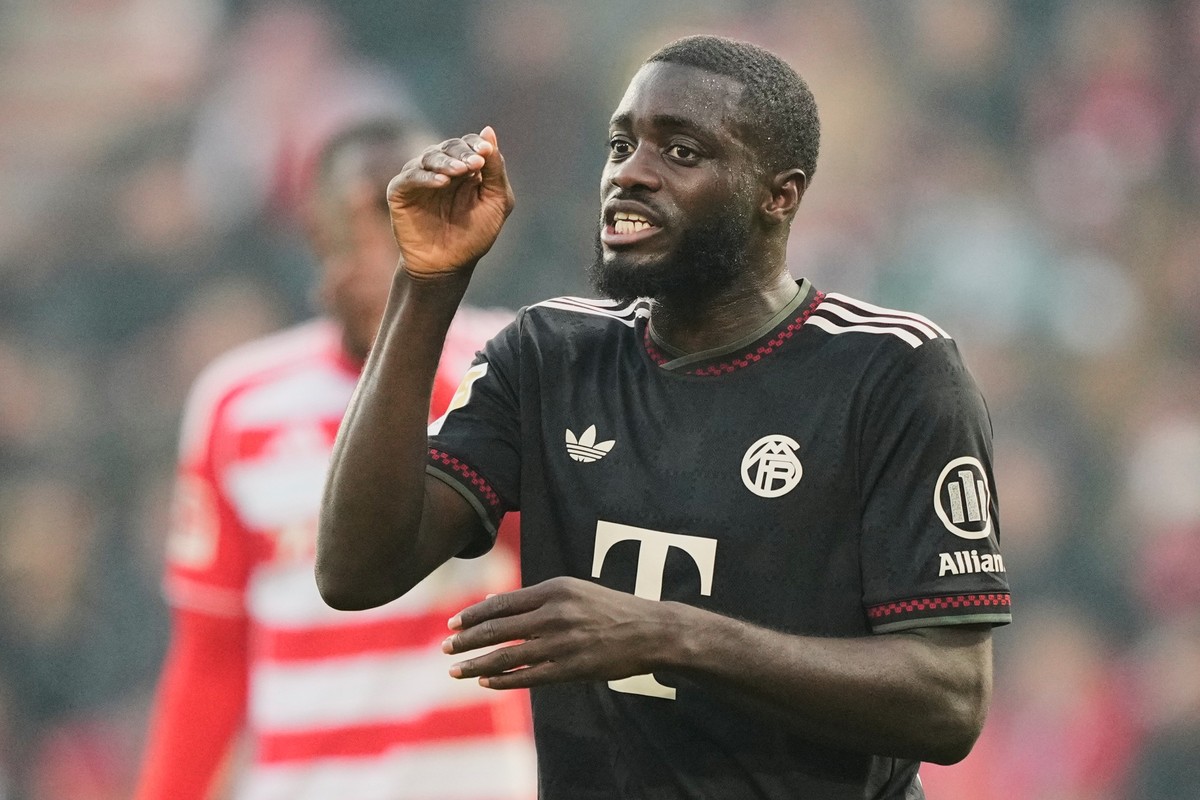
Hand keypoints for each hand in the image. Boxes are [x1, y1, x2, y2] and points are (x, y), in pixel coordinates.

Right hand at [386, 126, 514, 277]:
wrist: (449, 266)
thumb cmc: (474, 236)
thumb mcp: (496, 202)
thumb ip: (495, 170)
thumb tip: (489, 131)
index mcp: (464, 168)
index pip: (468, 144)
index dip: (476, 145)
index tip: (486, 152)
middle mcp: (440, 168)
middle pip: (449, 147)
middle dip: (463, 153)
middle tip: (476, 163)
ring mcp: (419, 178)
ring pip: (429, 157)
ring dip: (446, 161)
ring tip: (461, 172)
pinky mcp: (400, 191)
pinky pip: (410, 177)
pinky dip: (426, 177)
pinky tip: (442, 183)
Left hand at [443, 577, 670, 688]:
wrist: (649, 631)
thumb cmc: (610, 609)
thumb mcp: (574, 590)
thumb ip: (536, 598)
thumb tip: (495, 604)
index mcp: (555, 589)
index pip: (502, 602)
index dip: (473, 614)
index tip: (452, 624)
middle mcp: (555, 614)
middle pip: (498, 628)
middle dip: (466, 640)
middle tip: (444, 647)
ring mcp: (562, 643)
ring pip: (507, 656)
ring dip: (476, 664)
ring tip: (455, 670)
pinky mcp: (570, 669)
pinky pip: (527, 677)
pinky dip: (502, 681)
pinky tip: (485, 683)